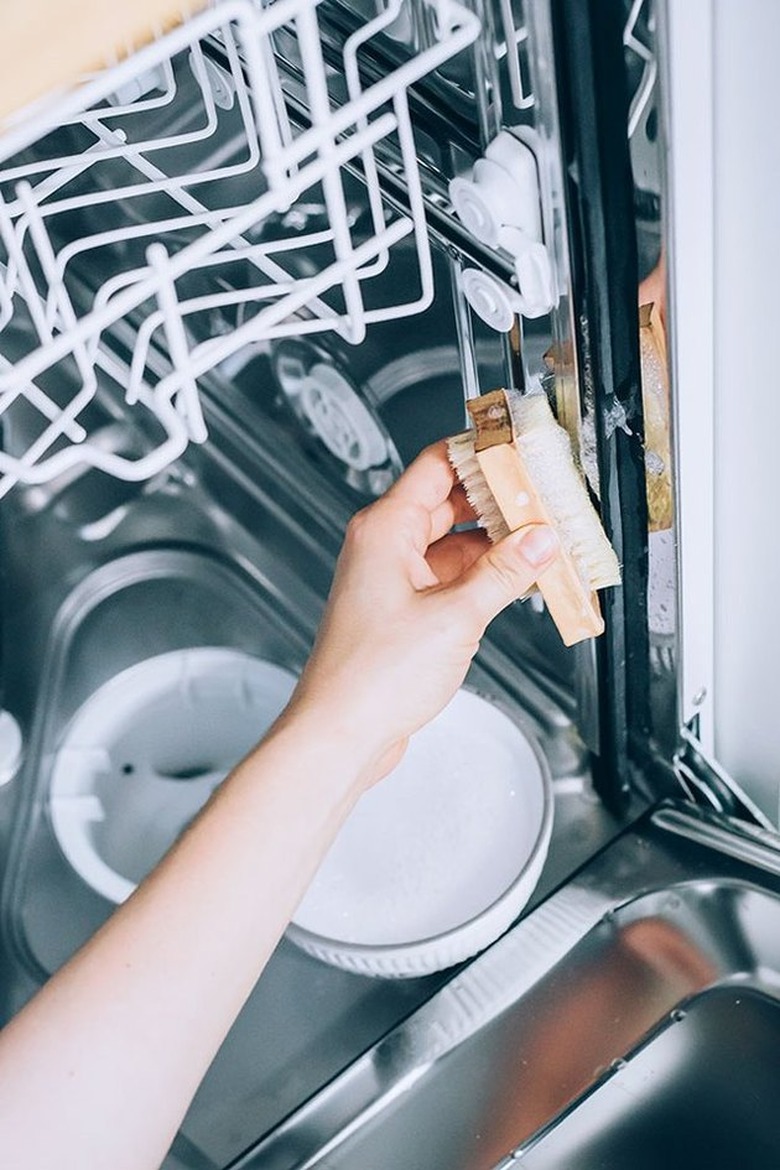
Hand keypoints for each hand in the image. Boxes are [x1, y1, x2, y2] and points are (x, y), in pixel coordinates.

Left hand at [285, 440, 558, 785]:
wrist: (340, 733)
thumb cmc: (370, 679)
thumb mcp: (455, 617)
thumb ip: (503, 574)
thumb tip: (537, 542)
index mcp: (385, 530)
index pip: (438, 465)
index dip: (481, 453)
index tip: (520, 450)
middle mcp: (384, 547)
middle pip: (450, 502)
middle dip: (498, 503)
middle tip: (544, 503)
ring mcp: (391, 579)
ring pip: (453, 544)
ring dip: (494, 546)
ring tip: (541, 546)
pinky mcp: (401, 610)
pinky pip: (448, 577)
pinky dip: (481, 578)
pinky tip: (516, 583)